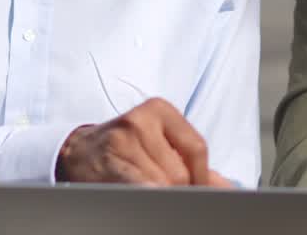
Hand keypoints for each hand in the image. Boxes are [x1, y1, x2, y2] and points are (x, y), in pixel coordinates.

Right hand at [56, 97, 211, 185]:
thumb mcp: (160, 143)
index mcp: (160, 110)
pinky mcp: (109, 163)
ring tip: (146, 192)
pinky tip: (149, 197)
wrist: (78, 153)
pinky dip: (150, 195)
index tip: (198, 193)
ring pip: (162, 185)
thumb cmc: (125, 149)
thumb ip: (194, 164)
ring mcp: (122, 140)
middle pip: (179, 171)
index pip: (196, 148)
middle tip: (165, 193)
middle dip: (178, 190)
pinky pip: (140, 187)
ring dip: (160, 197)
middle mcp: (140, 120)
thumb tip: (228, 188)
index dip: (201, 178)